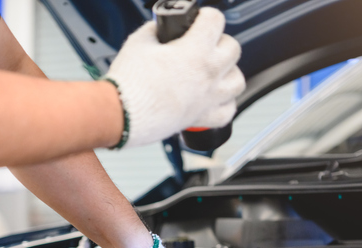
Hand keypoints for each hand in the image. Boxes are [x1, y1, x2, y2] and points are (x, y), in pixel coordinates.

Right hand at [104, 7, 244, 147]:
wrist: (122, 114)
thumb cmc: (129, 83)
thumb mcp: (138, 42)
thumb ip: (154, 31)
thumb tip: (160, 30)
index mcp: (195, 51)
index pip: (216, 20)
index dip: (206, 16)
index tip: (199, 20)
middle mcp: (208, 74)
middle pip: (234, 48)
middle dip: (220, 42)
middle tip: (204, 44)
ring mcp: (208, 98)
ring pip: (238, 81)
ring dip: (229, 72)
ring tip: (214, 71)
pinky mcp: (202, 118)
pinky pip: (228, 111)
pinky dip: (225, 103)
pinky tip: (213, 97)